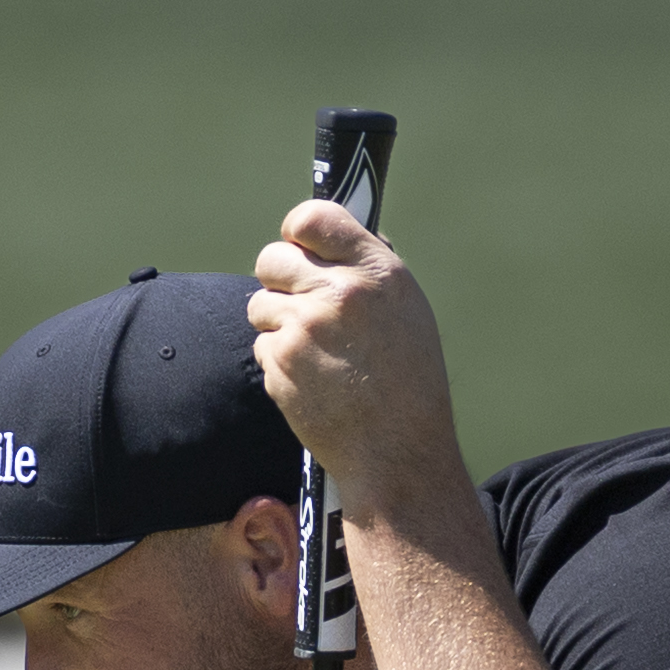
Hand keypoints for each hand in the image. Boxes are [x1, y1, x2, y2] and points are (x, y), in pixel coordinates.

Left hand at [248, 200, 468, 519]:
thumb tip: (334, 240)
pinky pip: (262, 345)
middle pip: (271, 257)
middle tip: (301, 304)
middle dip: (279, 278)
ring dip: (277, 322)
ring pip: (260, 303)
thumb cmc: (409, 383)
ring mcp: (304, 327)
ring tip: (315, 351)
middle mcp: (339, 293)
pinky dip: (278, 360)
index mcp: (377, 272)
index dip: (297, 229)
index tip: (298, 243)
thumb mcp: (408, 310)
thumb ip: (370, 270)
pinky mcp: (279, 362)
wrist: (397, 452)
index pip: (313, 217)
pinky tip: (311, 379)